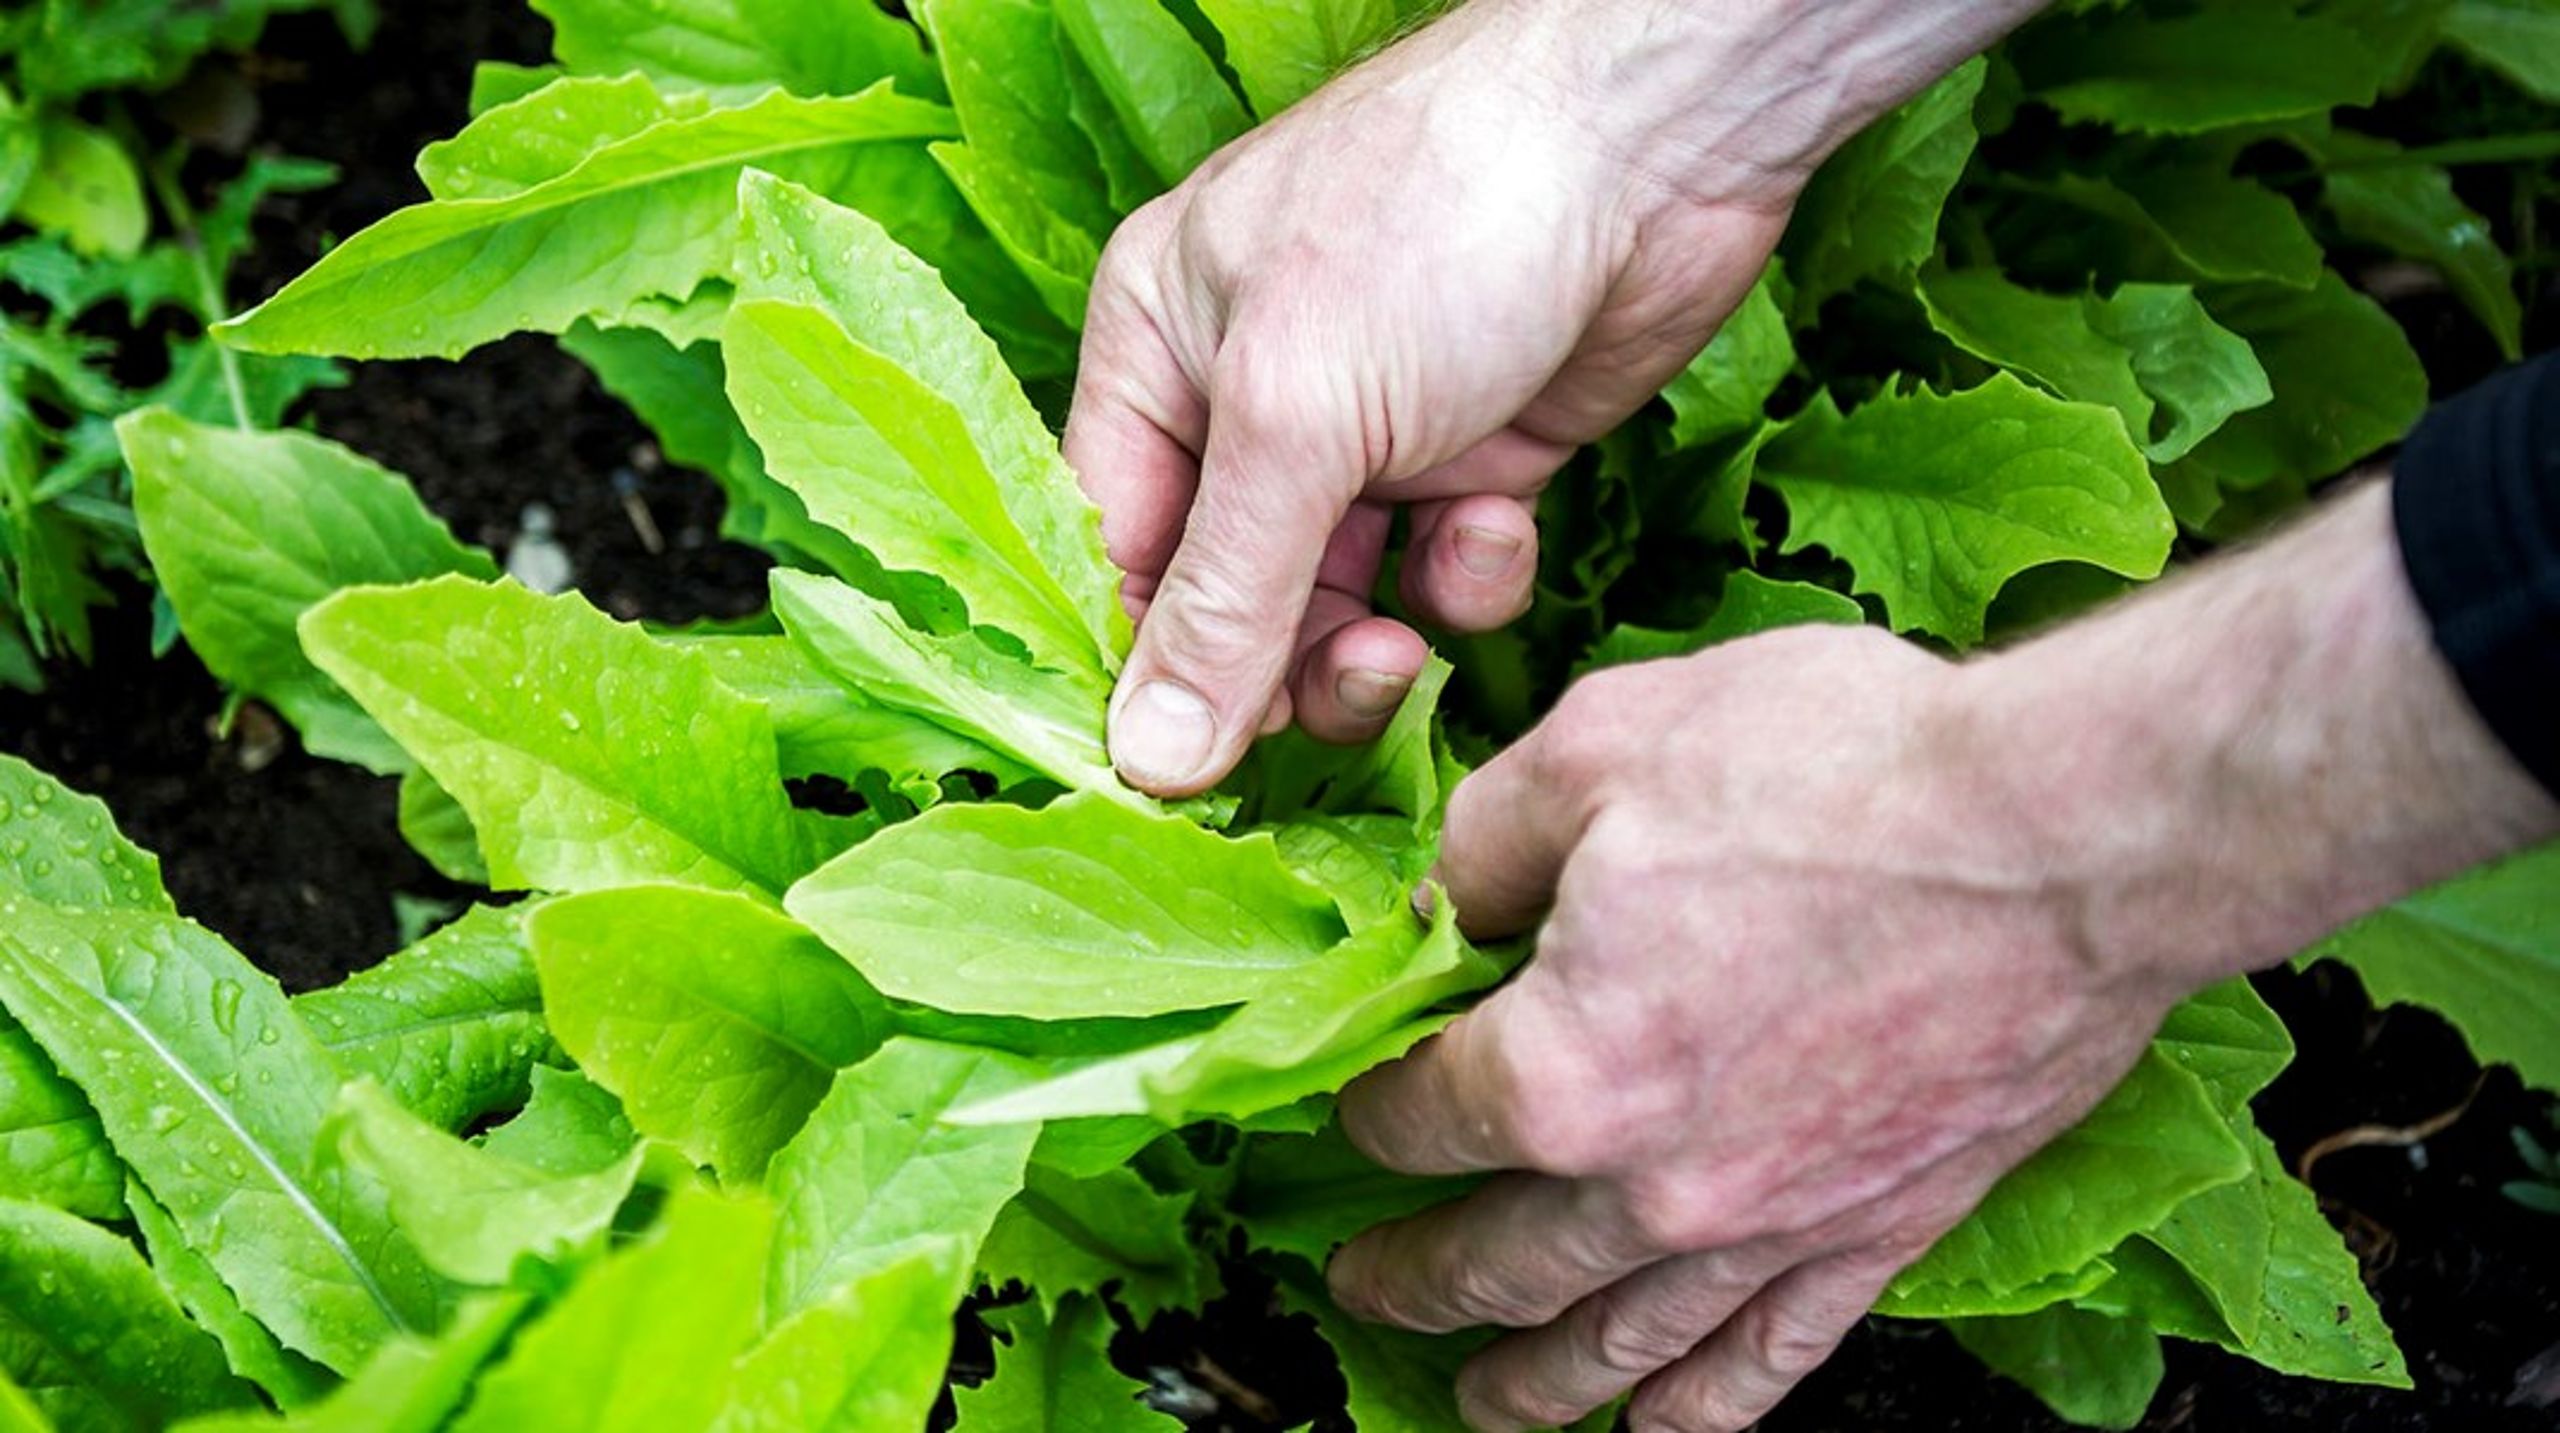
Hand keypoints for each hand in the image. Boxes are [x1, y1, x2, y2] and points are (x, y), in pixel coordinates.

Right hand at [1065, 0, 2040, 797]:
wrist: (1657, 138)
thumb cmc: (1442, 215)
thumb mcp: (1297, 413)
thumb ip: (1224, 597)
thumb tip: (1147, 757)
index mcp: (1155, 354)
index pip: (1110, 552)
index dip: (1140, 670)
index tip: (1175, 776)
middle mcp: (1248, 402)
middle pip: (1224, 603)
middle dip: (1277, 667)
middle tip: (1340, 691)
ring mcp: (1367, 436)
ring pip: (1335, 609)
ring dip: (1374, 643)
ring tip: (1412, 639)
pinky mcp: (1474, 463)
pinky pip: (1439, 576)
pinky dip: (1468, 574)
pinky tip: (1499, 521)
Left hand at [1328, 485, 2557, 1431]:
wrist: (2073, 830)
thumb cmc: (1850, 774)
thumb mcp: (1604, 742)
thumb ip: (1488, 838)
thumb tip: (1450, 905)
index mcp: (1562, 1070)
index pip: (1419, 1119)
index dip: (1368, 1105)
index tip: (1358, 1097)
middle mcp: (1656, 1183)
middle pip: (1494, 1265)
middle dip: (1414, 1281)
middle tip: (1365, 1285)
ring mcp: (1773, 1227)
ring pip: (1617, 1351)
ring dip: (1531, 1386)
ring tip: (1480, 1400)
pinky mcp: (1880, 1234)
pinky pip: (1765, 1364)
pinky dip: (1696, 1411)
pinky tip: (1658, 1429)